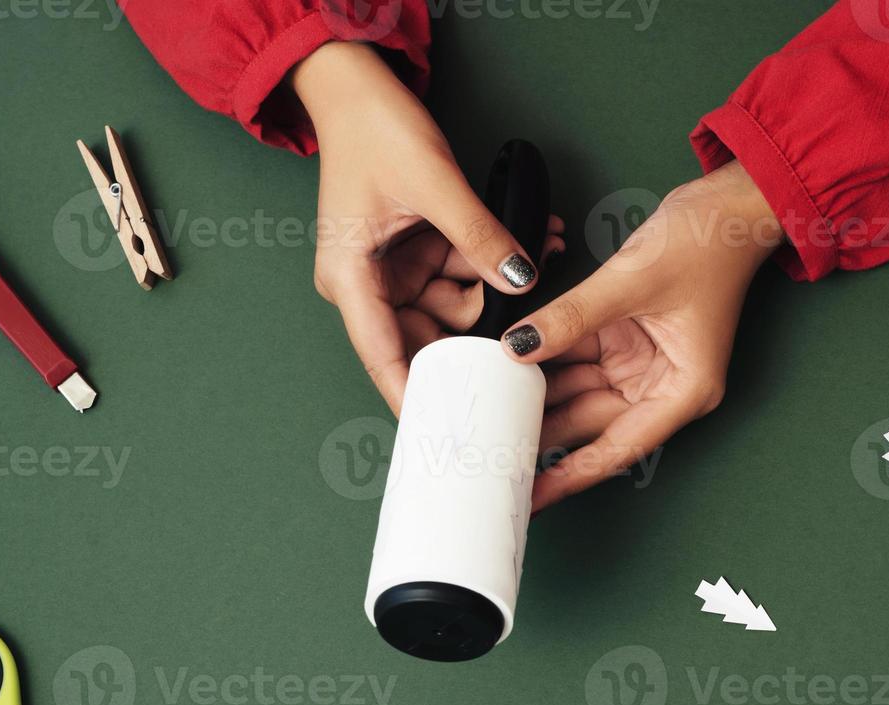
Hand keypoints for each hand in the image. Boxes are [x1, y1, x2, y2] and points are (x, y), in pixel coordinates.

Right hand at [293, 42, 563, 413]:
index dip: (416, 398)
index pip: (385, 356)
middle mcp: (368, 284)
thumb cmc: (373, 129)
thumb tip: (520, 280)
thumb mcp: (434, 183)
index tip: (448, 434)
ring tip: (538, 252)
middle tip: (531, 333)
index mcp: (351, 278)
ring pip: (454, 308)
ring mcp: (394, 272)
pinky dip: (490, 265)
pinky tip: (526, 246)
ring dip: (495, 289)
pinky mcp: (415, 256)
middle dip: (481, 330)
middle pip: (429, 337)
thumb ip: (479, 236)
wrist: (357, 86)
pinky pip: (460, 277)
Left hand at [500, 162, 781, 510]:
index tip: (533, 500)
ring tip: (488, 416)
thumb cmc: (707, 244)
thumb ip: (571, 317)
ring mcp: (643, 363)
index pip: (618, 447)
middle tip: (492, 454)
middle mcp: (663, 385)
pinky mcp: (626, 338)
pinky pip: (577, 359)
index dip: (572, 476)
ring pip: (579, 393)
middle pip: (593, 425)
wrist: (727, 204)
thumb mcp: (631, 281)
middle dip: (544, 437)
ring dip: (538, 399)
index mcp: (684, 390)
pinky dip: (545, 361)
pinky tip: (507, 370)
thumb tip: (518, 346)